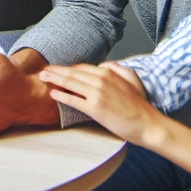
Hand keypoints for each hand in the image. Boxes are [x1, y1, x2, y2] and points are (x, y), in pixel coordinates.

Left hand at [39, 62, 160, 144]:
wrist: (147, 124)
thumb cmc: (140, 104)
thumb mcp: (131, 79)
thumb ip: (116, 69)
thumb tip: (103, 66)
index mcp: (108, 73)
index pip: (81, 68)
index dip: (68, 68)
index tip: (57, 68)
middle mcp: (101, 80)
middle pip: (72, 73)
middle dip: (55, 70)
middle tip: (42, 70)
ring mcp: (97, 94)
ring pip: (70, 83)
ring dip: (54, 79)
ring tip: (43, 78)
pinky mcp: (95, 109)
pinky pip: (74, 100)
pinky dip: (61, 95)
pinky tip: (53, 93)